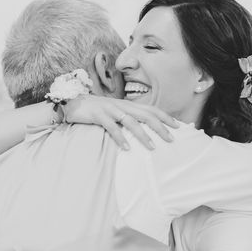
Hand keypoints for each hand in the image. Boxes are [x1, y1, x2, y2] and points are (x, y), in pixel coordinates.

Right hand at [62, 95, 178, 149]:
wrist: (73, 103)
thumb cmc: (97, 111)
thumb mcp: (115, 113)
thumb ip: (128, 119)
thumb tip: (143, 131)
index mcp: (128, 105)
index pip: (151, 109)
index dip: (165, 116)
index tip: (178, 126)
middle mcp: (122, 106)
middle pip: (146, 115)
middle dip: (160, 127)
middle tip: (171, 139)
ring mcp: (110, 109)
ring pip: (131, 121)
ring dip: (142, 135)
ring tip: (152, 147)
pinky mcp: (98, 115)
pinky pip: (111, 127)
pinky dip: (119, 138)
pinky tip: (126, 148)